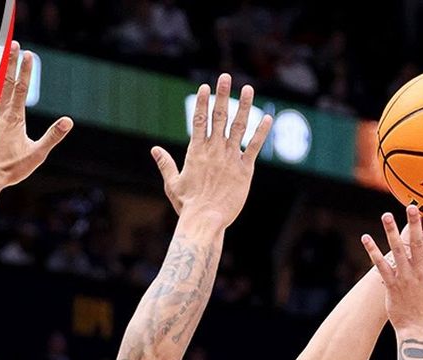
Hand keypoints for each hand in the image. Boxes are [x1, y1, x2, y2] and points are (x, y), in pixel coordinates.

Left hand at [0, 42, 72, 189]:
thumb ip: (52, 136)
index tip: (28, 54)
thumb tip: (68, 121)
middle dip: (10, 61)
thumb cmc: (9, 169)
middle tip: (13, 43)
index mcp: (14, 117)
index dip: (26, 70)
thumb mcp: (37, 154)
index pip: (22, 88)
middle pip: (5, 81)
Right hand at [150, 73, 272, 228]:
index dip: (203, 101)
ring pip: (238, 126)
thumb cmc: (188, 205)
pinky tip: (268, 117)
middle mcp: (214, 150)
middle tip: (226, 76)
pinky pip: (255, 147)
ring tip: (247, 89)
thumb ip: (165, 164)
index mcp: (196, 151)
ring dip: (243, 106)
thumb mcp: (172, 183)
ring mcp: (230, 158)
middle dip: (222, 95)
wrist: (206, 220)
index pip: (200, 120)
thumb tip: (154, 150)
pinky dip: (262, 132)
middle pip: (219, 117)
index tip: (206, 87)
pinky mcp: (245, 170)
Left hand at [361, 206, 422, 330]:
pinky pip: (381, 266)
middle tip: (411, 206)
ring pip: (397, 252)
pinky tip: (365, 238)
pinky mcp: (391, 285)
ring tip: (386, 215)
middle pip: (416, 244)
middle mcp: (419, 272)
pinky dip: (372, 252)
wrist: (417, 329)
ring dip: (390, 233)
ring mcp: (404, 278)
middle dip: (414, 224)